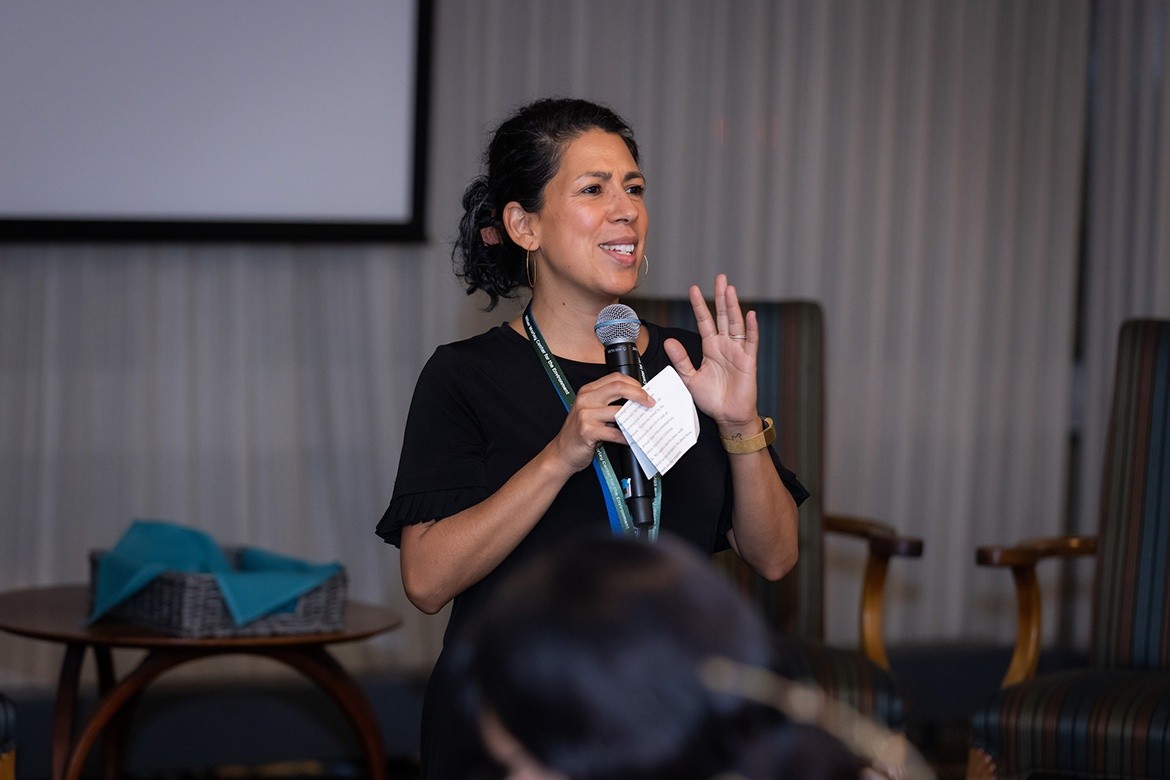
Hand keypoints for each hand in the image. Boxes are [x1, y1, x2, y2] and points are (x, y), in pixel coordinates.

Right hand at [549, 373, 654, 472]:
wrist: (562, 452)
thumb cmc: (580, 433)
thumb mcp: (591, 412)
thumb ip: (608, 403)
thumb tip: (636, 401)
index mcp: (587, 391)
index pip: (614, 378)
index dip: (633, 383)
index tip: (645, 392)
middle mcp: (585, 399)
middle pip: (618, 387)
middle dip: (639, 394)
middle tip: (650, 403)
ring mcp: (585, 415)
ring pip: (618, 411)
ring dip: (635, 418)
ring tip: (644, 422)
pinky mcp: (587, 431)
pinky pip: (615, 433)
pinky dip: (627, 437)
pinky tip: (632, 439)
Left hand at [663, 274, 758, 433]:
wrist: (728, 416)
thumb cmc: (711, 399)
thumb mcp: (690, 379)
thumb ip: (680, 360)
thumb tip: (668, 341)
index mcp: (710, 347)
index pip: (704, 321)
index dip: (699, 305)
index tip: (693, 289)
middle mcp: (725, 345)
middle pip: (723, 316)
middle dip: (721, 297)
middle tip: (720, 277)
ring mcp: (738, 351)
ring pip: (736, 324)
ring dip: (733, 306)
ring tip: (730, 289)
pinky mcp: (748, 361)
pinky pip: (751, 342)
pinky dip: (751, 328)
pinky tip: (750, 314)